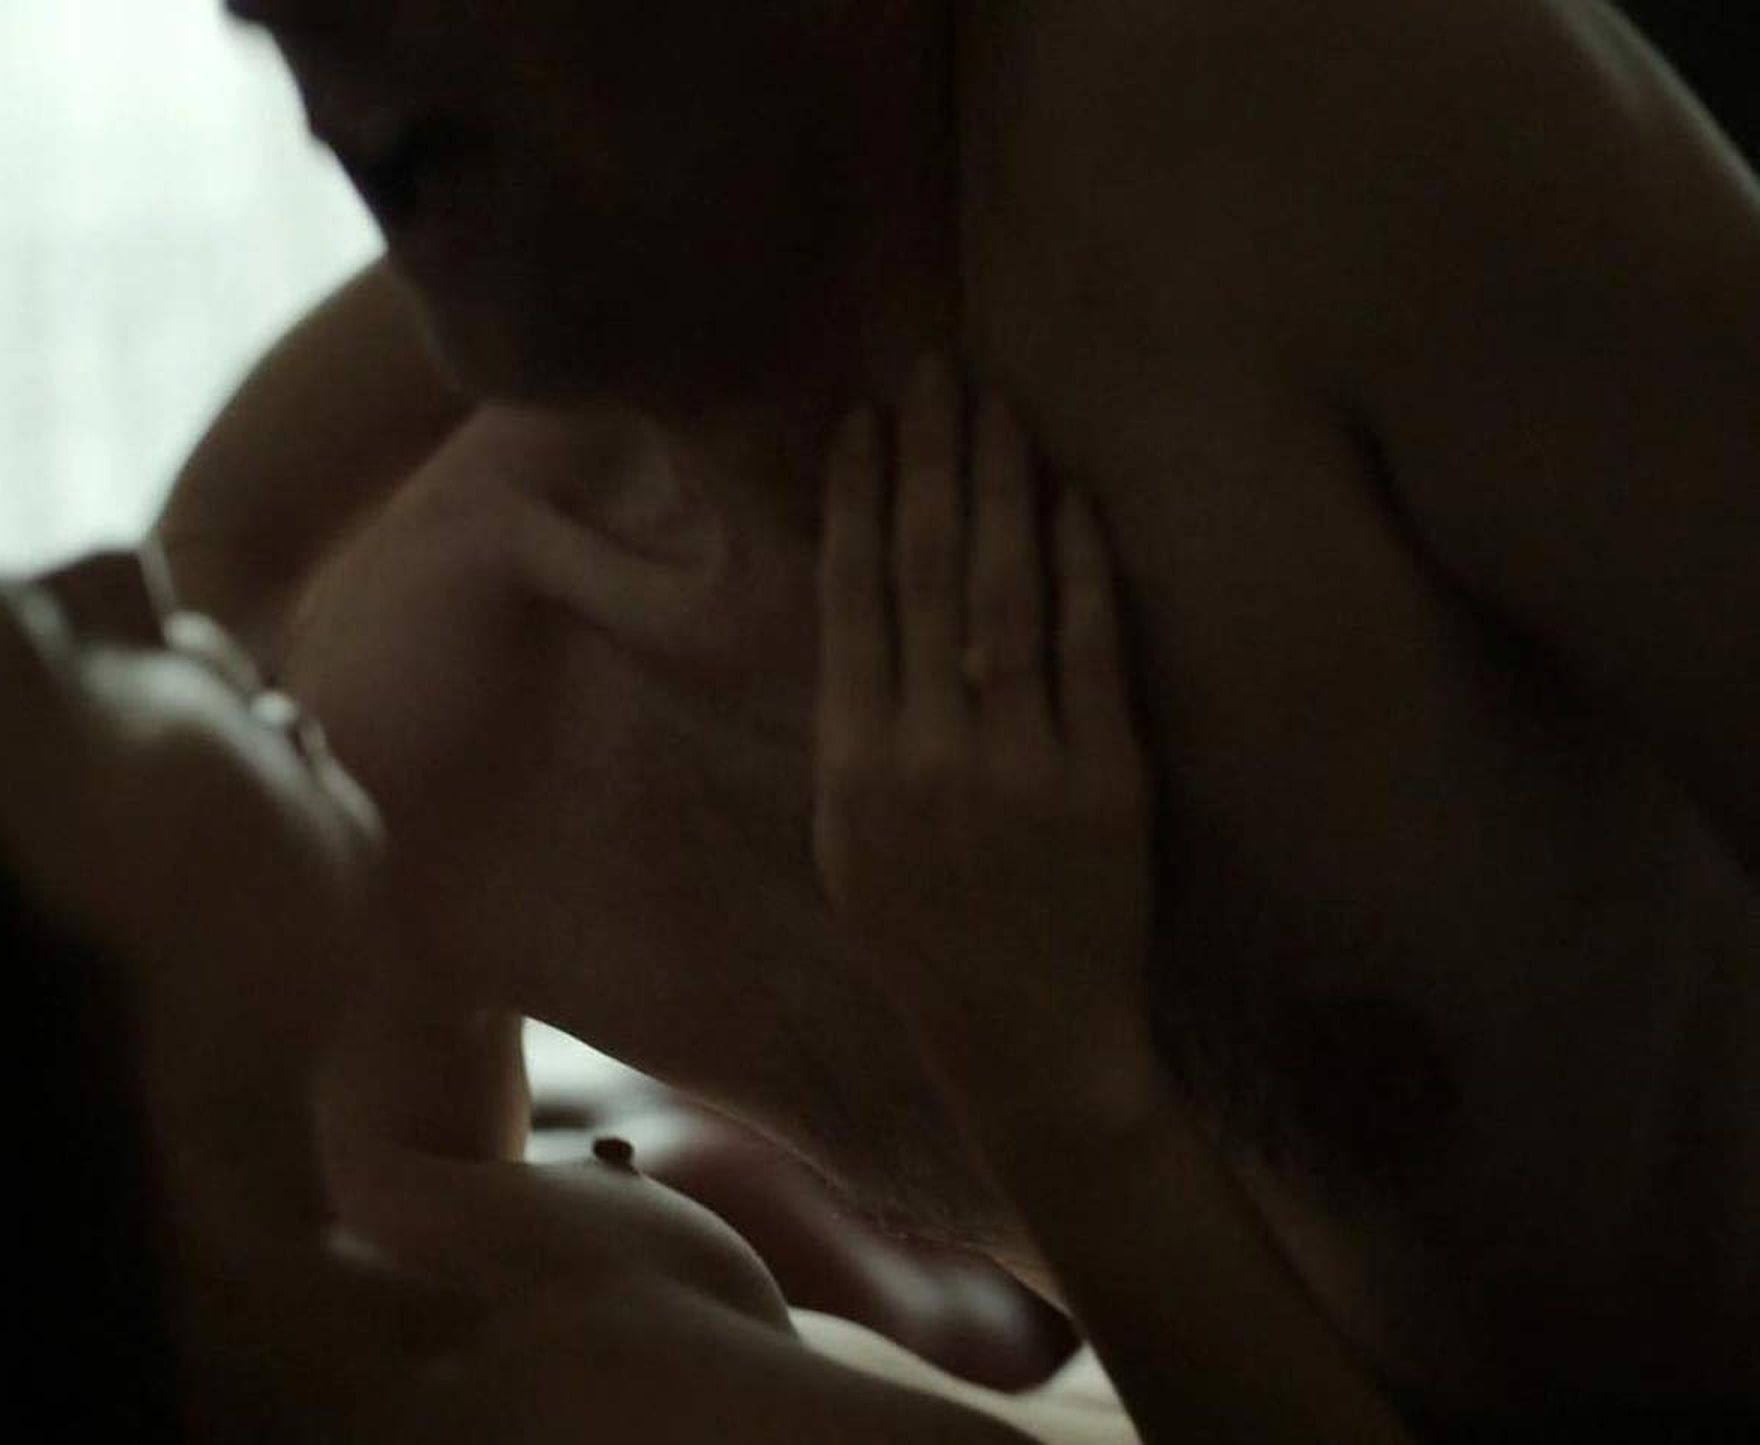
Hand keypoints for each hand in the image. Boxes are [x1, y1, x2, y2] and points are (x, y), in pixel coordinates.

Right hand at [812, 359, 1157, 1100]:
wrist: (1026, 1042)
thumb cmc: (924, 944)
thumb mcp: (847, 845)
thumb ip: (850, 733)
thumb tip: (861, 615)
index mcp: (852, 766)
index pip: (852, 598)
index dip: (859, 499)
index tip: (864, 421)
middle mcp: (926, 753)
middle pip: (927, 573)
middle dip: (930, 460)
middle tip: (936, 372)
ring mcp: (1018, 765)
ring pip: (1004, 594)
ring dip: (1002, 488)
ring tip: (1000, 407)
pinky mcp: (1103, 780)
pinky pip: (1089, 652)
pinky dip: (1080, 569)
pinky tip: (1073, 500)